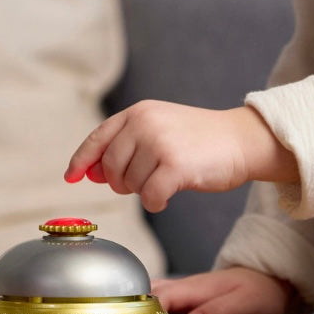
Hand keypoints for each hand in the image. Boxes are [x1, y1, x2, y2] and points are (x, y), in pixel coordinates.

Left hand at [65, 100, 297, 212]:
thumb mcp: (160, 130)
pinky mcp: (175, 166)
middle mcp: (145, 123)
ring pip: (130, 185)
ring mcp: (160, 143)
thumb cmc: (201, 140)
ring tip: (168, 178)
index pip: (98, 138)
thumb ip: (127, 146)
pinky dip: (157, 202)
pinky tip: (170, 194)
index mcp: (139, 111)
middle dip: (124, 183)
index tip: (71, 176)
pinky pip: (149, 198)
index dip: (82, 160)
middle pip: (112, 168)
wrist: (241, 140)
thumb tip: (93, 173)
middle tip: (146, 180)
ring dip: (145, 191)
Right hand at [152, 267, 292, 313]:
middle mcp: (184, 288)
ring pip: (151, 298)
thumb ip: (219, 311)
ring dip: (139, 312)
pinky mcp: (187, 302)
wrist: (268, 278)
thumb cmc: (258, 292)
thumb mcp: (244, 303)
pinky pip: (161, 304)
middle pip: (148, 295)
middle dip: (134, 313)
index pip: (160, 298)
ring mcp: (184, 294)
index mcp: (194, 287)